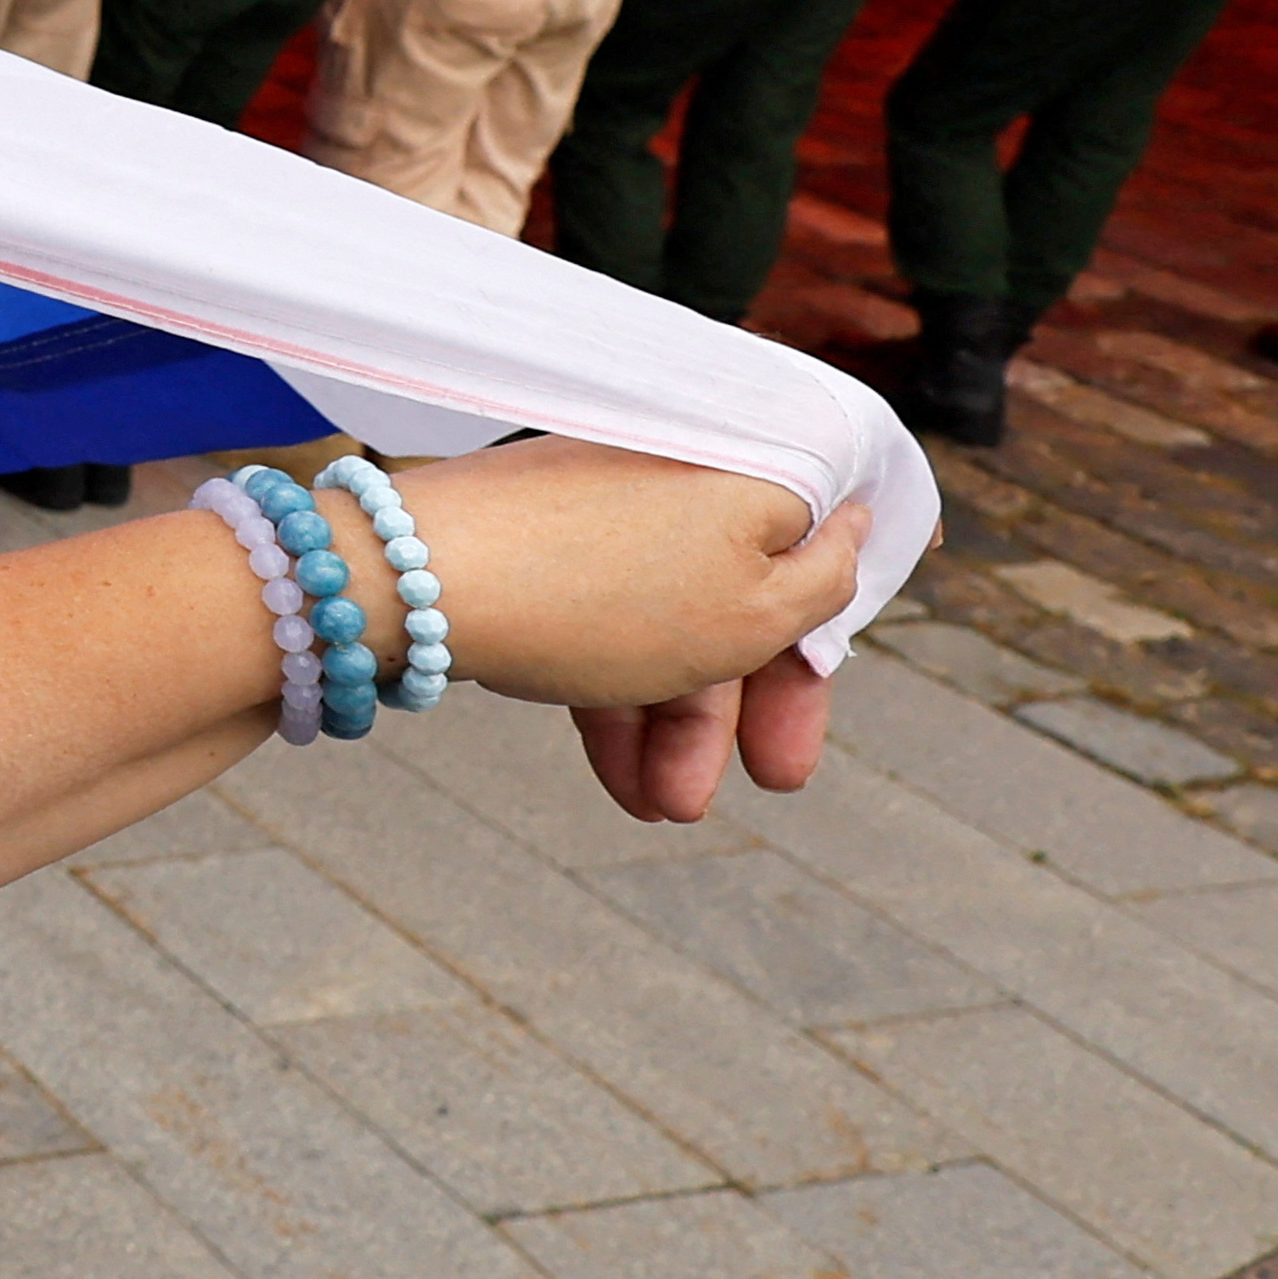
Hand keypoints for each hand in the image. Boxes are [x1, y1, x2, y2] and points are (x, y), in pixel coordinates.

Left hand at [354, 438, 866, 822]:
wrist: (418, 573)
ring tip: (654, 808)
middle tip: (738, 794)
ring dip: (668, 722)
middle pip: (735, 599)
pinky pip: (596, 610)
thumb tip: (859, 521)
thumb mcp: (751, 610)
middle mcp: (682, 472)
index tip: (788, 742)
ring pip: (660, 616)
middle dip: (735, 711)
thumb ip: (825, 579)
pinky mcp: (539, 530)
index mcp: (753, 470)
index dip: (811, 661)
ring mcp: (602, 499)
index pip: (817, 559)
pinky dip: (610, 686)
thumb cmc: (604, 594)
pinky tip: (614, 769)